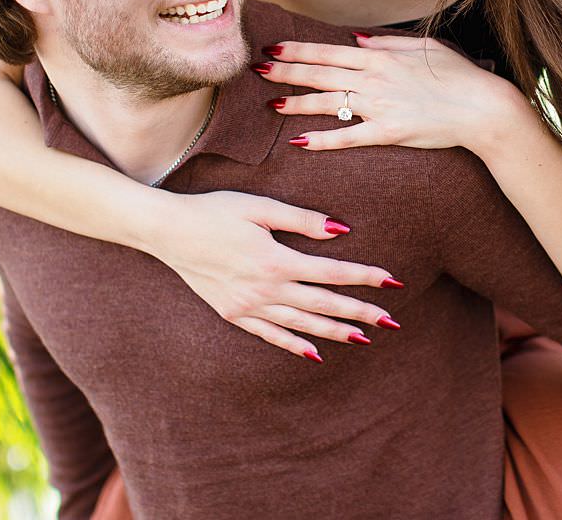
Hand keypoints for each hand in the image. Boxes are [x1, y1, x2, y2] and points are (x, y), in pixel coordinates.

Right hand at [150, 190, 403, 362]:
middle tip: (391, 322)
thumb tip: (340, 229)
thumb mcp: (260, 207)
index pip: (332, 272)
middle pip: (323, 303)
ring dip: (334, 332)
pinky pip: (270, 334)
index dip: (365, 278)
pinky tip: (313, 353)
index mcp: (275, 260)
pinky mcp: (234, 313)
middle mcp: (265, 289)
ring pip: (301, 323)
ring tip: (363, 339)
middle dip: (359, 312)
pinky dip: (294, 344)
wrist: (168, 232)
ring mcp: (248, 306)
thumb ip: (302, 220)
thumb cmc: (215, 211)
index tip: (393, 283)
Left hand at [255, 34, 522, 152]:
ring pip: (328, 104)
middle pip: (320, 74)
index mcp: (381, 56)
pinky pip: (347, 137)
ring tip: (272, 104)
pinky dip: (322, 140)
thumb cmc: (458, 76)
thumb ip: (387, 42)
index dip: (298, 50)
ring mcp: (379, 106)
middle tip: (258, 71)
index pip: (329, 51)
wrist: (483, 107)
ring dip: (297, 103)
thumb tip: (357, 39)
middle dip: (286, 72)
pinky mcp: (388, 133)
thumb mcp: (424, 47)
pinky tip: (299, 142)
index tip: (274, 48)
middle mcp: (374, 78)